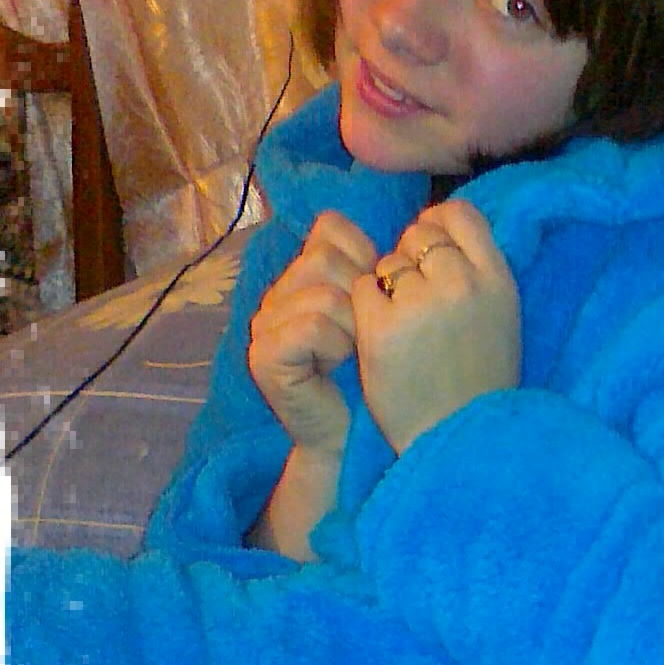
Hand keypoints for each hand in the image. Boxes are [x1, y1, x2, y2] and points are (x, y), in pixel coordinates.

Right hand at [248, 211, 377, 455]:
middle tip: (363, 336)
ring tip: (352, 354)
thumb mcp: (379, 311)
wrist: (353, 436)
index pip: (329, 228)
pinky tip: (337, 366)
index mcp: (301, 274)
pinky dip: (336, 345)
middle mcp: (275, 293)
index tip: (376, 300)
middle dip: (360, 297)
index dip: (364, 258)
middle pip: (323, 258)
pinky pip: (312, 325)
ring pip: (322, 293)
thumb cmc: (375, 376)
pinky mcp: (262, 355)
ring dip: (351, 327)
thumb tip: (401, 234)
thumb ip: (373, 267)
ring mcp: (263, 323)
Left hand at [352, 200, 520, 453]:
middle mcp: (462, 284)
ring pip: (387, 263)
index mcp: (498, 279)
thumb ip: (477, 272)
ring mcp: (421, 304)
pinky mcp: (382, 328)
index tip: (428, 250)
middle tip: (414, 302)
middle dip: (410, 261)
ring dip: (387, 288)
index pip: (460, 215)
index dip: (438, 224)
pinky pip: (361, 290)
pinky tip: (381, 338)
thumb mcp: (501, 318)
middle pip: (419, 235)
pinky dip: (364, 310)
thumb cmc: (479, 382)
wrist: (457, 436)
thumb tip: (439, 225)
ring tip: (404, 329)